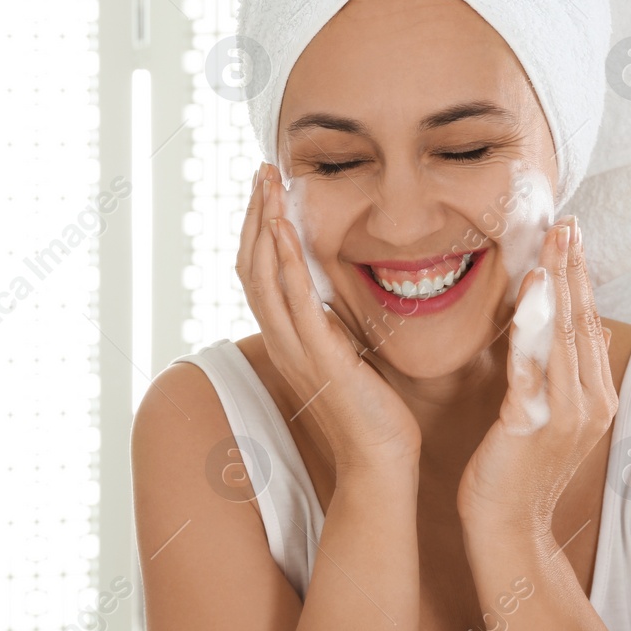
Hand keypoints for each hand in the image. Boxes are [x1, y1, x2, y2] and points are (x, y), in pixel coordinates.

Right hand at [236, 163, 421, 477]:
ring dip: (262, 224)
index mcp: (286, 338)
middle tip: (261, 170)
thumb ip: (336, 322)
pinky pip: (292, 297)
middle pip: (249, 265)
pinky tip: (282, 226)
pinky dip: (282, 258)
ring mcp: (294, 347)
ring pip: (262, 274)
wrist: (381, 460)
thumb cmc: (373, 411)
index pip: (258, 273)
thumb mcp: (349, 353)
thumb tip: (339, 292)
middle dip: (253, 214)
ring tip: (266, 184)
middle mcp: (280, 339)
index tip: (266, 190)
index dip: (257, 229)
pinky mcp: (318, 354)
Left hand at [458, 217, 618, 531]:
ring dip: (560, 281)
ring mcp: (569, 411)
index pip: (588, 321)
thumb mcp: (543, 411)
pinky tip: (532, 288)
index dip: (580, 276)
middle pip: (583, 318)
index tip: (570, 233)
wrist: (508, 527)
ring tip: (554, 239)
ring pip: (566, 332)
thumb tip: (578, 328)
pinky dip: (535, 324)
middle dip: (574, 266)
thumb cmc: (515, 469)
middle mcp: (592, 399)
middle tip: (566, 220)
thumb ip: (558, 371)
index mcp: (596, 394)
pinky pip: (537, 362)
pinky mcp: (537, 421)